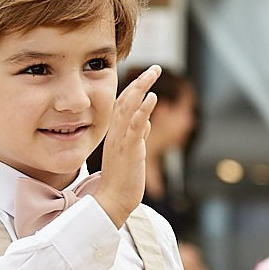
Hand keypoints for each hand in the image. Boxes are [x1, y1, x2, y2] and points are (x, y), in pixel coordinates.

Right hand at [94, 65, 157, 228]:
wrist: (112, 201)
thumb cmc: (122, 181)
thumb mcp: (131, 154)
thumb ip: (138, 136)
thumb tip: (147, 123)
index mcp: (115, 134)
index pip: (123, 105)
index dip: (134, 88)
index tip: (146, 76)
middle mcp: (116, 133)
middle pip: (125, 100)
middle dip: (140, 81)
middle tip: (155, 68)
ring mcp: (121, 140)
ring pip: (129, 108)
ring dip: (142, 88)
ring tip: (154, 73)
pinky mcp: (129, 150)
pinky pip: (136, 126)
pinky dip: (143, 110)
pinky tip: (152, 97)